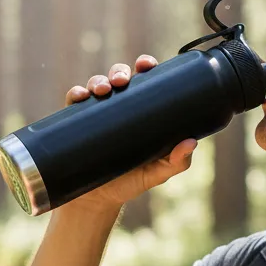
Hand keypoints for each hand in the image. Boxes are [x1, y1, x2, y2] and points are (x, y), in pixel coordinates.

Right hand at [63, 55, 197, 210]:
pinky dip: (76, 93)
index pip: (143, 81)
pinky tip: (80, 96)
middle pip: (117, 77)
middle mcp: (117, 107)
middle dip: (118, 72)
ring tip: (102, 90)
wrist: (97, 201)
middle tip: (121, 81)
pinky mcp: (75, 123)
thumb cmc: (131, 182)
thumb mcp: (158, 173)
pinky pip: (74, 101)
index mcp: (139, 110)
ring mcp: (95, 113)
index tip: (146, 64)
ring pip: (95, 85)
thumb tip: (191, 143)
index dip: (144, 66)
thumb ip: (177, 161)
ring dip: (97, 80)